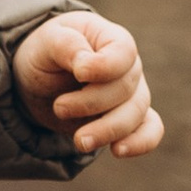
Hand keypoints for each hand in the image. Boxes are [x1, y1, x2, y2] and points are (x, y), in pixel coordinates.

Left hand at [13, 11, 163, 159]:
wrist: (40, 81)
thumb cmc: (46, 53)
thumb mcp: (46, 42)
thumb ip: (67, 47)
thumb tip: (87, 67)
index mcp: (111, 39)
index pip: (124, 52)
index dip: (105, 66)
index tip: (79, 73)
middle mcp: (129, 66)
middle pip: (126, 89)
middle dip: (92, 104)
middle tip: (59, 108)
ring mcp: (134, 94)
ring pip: (136, 114)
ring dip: (108, 130)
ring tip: (79, 141)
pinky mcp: (131, 120)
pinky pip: (150, 131)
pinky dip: (140, 143)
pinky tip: (117, 151)